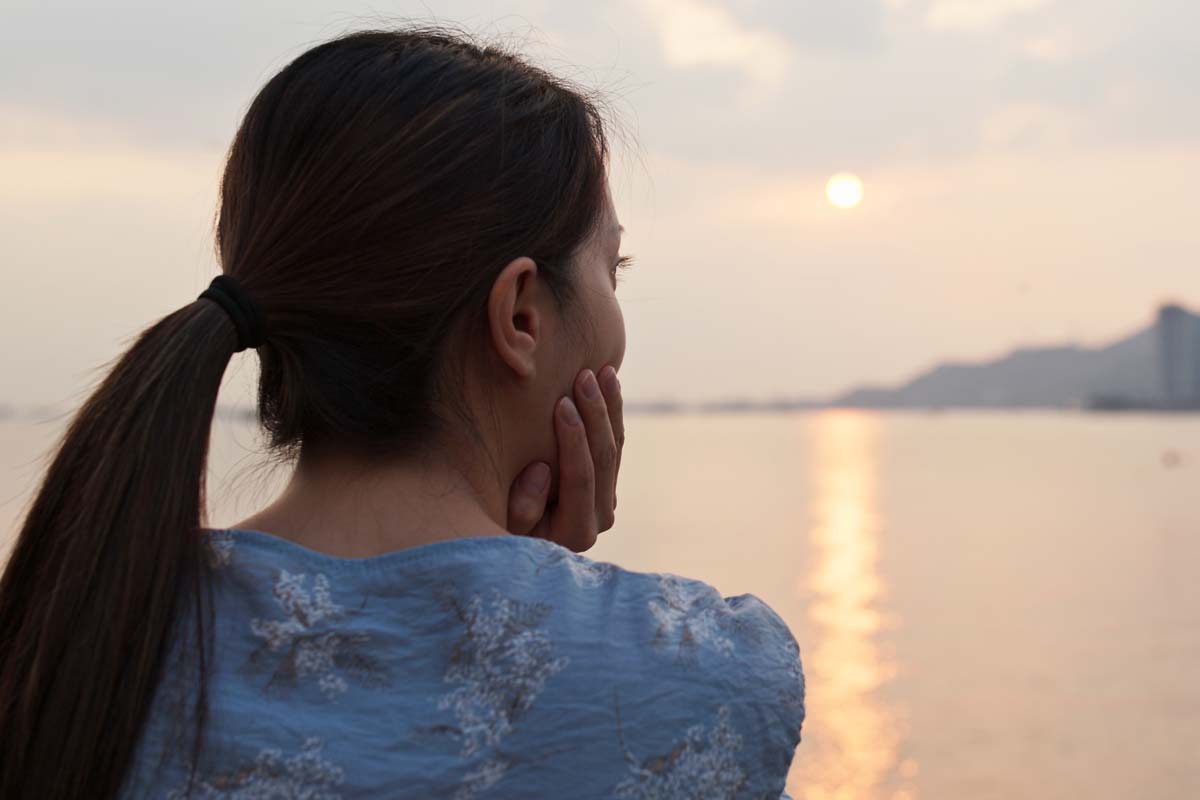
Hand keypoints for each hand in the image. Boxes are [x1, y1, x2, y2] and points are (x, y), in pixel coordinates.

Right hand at [506, 365, 623, 551]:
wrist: (496, 527)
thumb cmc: (488, 521)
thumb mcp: (496, 520)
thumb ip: (520, 506)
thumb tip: (541, 472)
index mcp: (574, 532)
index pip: (581, 479)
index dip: (574, 440)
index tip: (562, 403)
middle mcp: (596, 519)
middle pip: (604, 460)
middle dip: (596, 415)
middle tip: (585, 376)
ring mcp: (602, 501)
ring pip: (613, 447)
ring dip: (608, 406)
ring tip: (602, 370)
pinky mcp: (602, 484)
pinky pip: (612, 442)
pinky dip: (609, 411)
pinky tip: (606, 381)